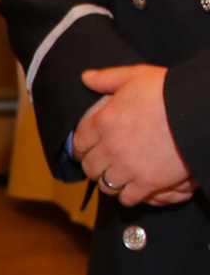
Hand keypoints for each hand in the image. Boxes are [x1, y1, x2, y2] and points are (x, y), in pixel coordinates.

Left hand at [74, 64, 194, 205]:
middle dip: (93, 166)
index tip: (85, 149)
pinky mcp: (148, 182)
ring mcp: (128, 168)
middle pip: (89, 168)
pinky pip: (127, 198)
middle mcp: (110, 148)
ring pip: (106, 186)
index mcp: (103, 122)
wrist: (196, 110)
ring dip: (109, 182)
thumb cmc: (166, 90)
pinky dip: (127, 195)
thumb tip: (85, 77)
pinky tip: (132, 188)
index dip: (80, 148)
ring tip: (116, 177)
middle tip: (101, 164)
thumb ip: (106, 78)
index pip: (79, 143)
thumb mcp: (134, 76)